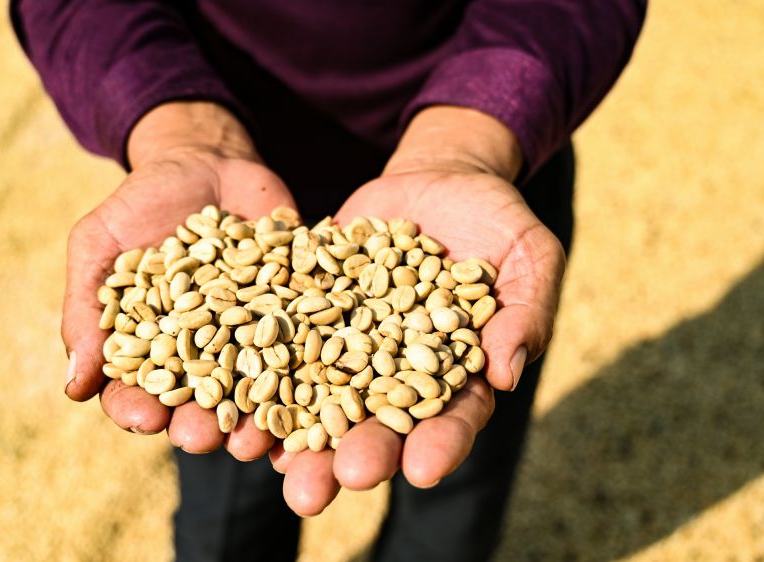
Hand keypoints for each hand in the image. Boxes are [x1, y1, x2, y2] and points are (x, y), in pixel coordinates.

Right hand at [63, 102, 295, 459]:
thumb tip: (72, 388)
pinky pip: (303, 346)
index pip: (137, 392)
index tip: (142, 418)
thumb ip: (86, 309)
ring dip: (254, 419)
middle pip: (198, 403)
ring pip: (253, 390)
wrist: (206, 159)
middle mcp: (202, 353)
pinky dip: (307, 369)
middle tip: (201, 438)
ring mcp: (251, 336)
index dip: (136, 409)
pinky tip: (310, 389)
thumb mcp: (99, 244)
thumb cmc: (140, 203)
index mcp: (150, 347)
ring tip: (256, 436)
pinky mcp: (295, 313)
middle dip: (199, 426)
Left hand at [268, 107, 565, 514]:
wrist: (437, 180)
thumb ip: (525, 313)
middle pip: (377, 426)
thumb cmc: (497, 222)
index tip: (421, 469)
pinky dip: (259, 373)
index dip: (439, 445)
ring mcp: (349, 347)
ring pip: (322, 401)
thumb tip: (507, 373)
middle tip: (327, 488)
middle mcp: (397, 373)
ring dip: (295, 438)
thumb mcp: (529, 256)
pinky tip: (234, 401)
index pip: (453, 419)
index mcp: (457, 374)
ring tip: (270, 464)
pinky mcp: (310, 313)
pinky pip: (283, 346)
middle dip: (354, 456)